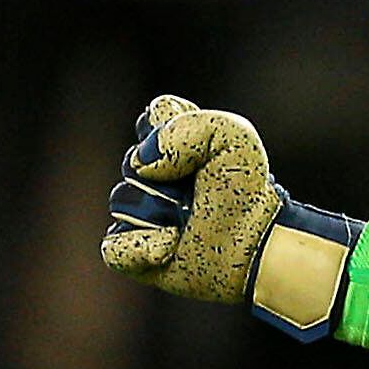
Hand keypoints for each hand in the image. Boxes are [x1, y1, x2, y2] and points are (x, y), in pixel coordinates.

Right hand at [102, 96, 360, 340]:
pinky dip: (140, 248)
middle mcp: (152, 176)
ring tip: (187, 222)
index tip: (199, 151)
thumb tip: (143, 164)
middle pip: (131, 162)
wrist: (256, 244)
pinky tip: (170, 246)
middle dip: (168, 179)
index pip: (152, 117)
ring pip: (122, 200)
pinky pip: (113, 247)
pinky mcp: (134, 251)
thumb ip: (188, 126)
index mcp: (173, 143)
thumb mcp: (232, 137)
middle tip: (199, 194)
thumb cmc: (245, 191)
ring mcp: (141, 214)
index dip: (169, 132)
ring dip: (160, 212)